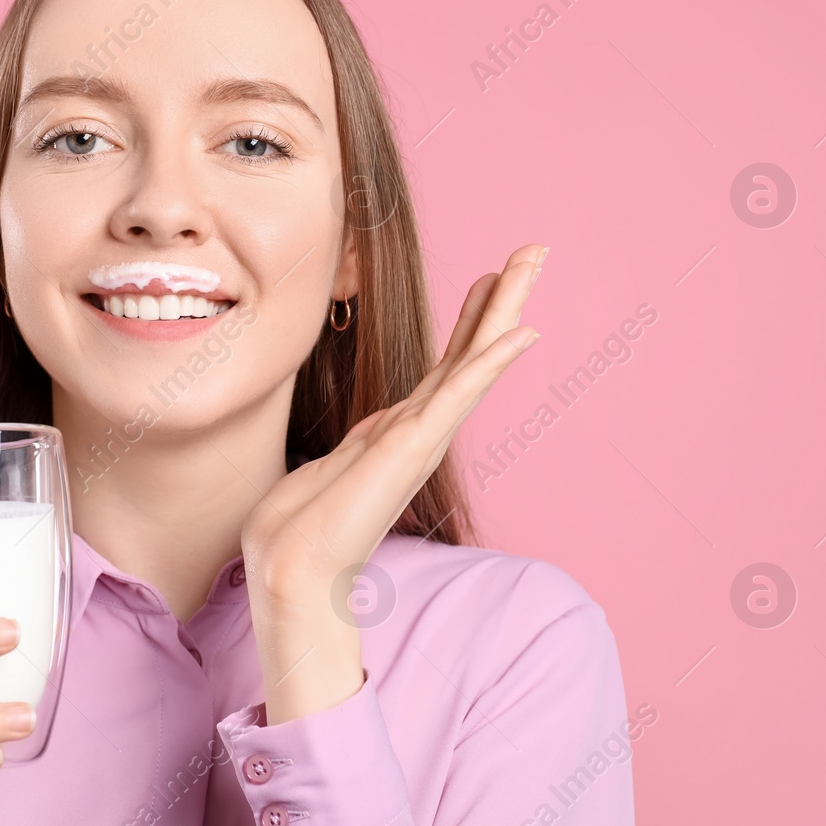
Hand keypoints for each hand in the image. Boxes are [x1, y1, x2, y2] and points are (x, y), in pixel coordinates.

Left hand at [242, 243, 546, 723]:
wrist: (290, 574)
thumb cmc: (295, 534)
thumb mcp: (323, 470)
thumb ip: (349, 449)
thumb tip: (359, 438)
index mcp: (395, 435)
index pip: (441, 368)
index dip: (470, 323)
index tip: (491, 278)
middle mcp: (417, 432)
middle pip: (469, 353)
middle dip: (502, 301)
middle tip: (535, 251)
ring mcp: (420, 439)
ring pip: (472, 361)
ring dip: (504, 310)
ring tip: (533, 262)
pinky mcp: (412, 448)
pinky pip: (458, 395)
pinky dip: (489, 364)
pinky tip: (522, 334)